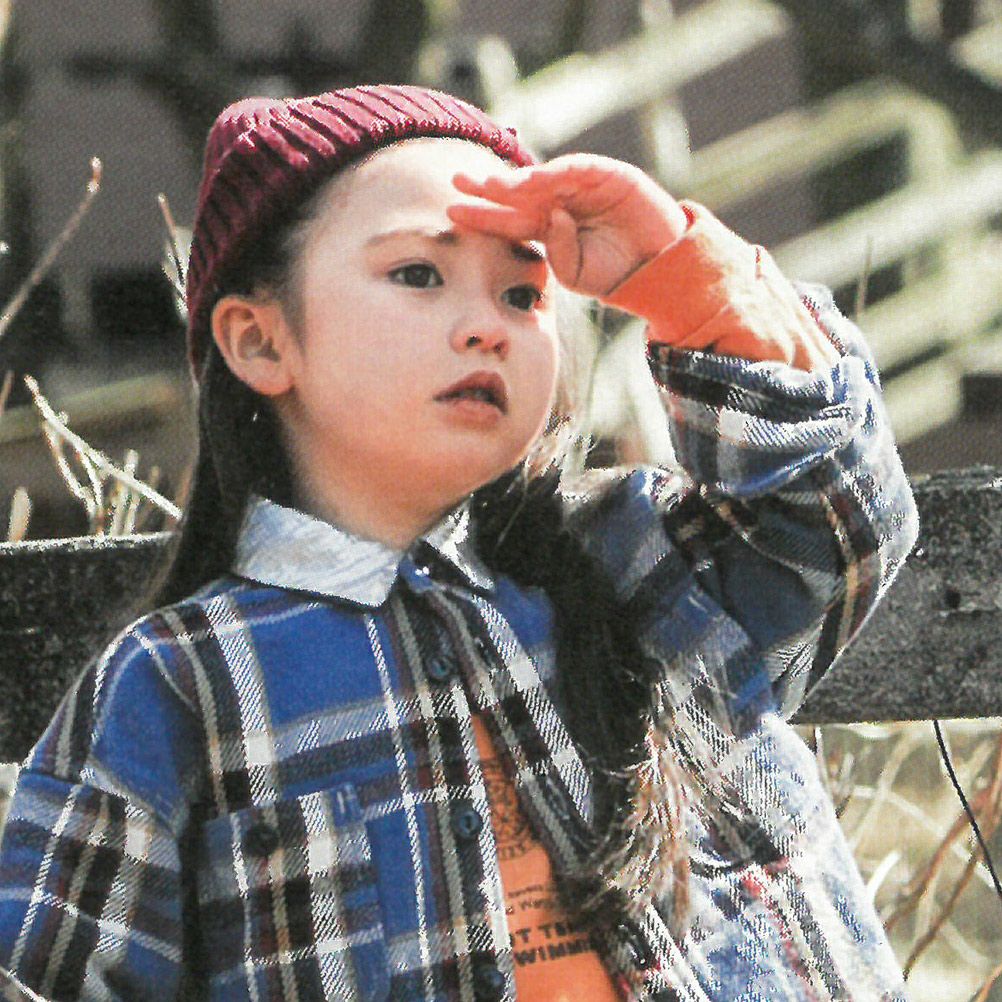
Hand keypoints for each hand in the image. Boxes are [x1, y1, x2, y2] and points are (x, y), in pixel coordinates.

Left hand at [447, 154, 688, 298]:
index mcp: (547, 228)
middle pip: (517, 191)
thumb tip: (552, 216)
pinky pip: (578, 169)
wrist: (658, 270)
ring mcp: (584, 186)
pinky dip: (555, 172)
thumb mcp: (574, 274)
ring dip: (517, 180)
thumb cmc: (614, 274)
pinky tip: (533, 180)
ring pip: (544, 178)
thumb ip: (556, 253)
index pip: (507, 219)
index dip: (481, 214)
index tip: (451, 212)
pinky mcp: (610, 175)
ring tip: (492, 185)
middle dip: (488, 187)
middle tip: (458, 180)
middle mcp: (561, 202)